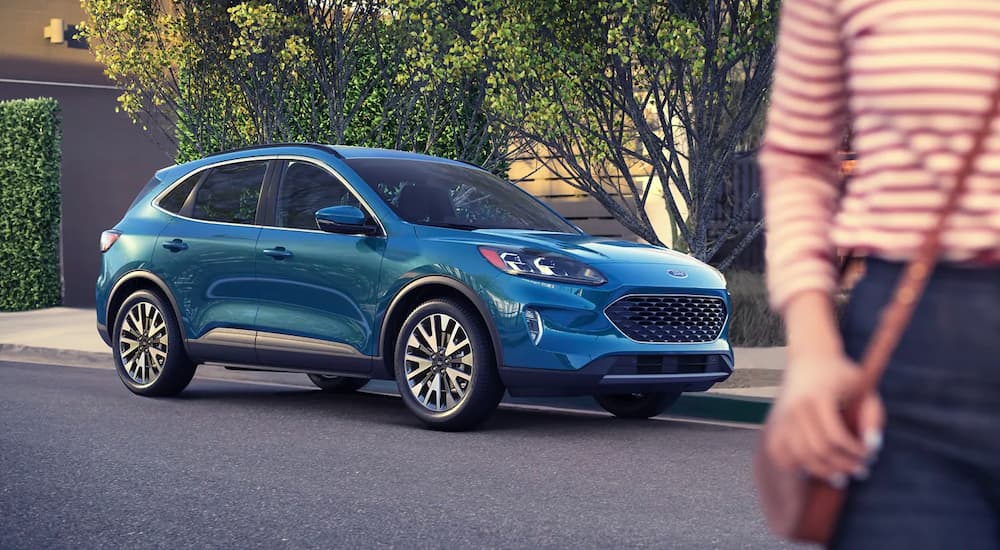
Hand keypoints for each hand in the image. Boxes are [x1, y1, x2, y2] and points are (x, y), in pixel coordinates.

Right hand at [765, 353, 883, 486]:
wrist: (809, 360)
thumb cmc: (842, 376)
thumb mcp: (863, 388)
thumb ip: (872, 416)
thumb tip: (873, 448)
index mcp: (817, 396)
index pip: (835, 436)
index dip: (855, 452)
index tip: (869, 455)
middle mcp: (795, 408)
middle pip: (818, 450)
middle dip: (843, 465)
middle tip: (861, 470)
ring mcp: (781, 417)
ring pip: (799, 457)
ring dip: (823, 471)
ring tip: (841, 476)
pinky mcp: (774, 425)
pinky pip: (780, 455)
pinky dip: (796, 467)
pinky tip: (814, 469)